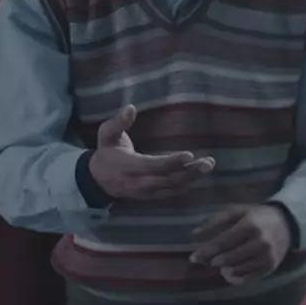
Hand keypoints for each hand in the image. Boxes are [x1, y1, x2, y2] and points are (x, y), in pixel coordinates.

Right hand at [89, 105, 214, 199]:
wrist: (97, 179)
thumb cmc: (107, 151)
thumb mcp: (107, 134)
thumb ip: (118, 122)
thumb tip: (130, 108)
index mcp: (125, 166)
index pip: (151, 166)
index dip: (170, 162)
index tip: (189, 154)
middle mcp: (136, 182)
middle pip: (166, 180)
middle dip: (188, 172)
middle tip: (208, 163)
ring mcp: (144, 192)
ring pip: (171, 188)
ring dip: (192, 178)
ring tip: (208, 165)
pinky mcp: (150, 196)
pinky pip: (170, 193)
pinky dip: (186, 184)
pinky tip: (199, 174)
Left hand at [190, 204, 292, 284]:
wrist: (287, 224)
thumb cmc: (257, 216)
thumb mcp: (238, 211)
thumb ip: (216, 221)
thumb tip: (194, 235)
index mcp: (250, 225)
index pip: (223, 242)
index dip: (206, 251)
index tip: (193, 257)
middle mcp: (261, 241)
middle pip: (228, 258)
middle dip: (213, 261)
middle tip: (207, 261)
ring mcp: (267, 256)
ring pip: (237, 270)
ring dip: (224, 269)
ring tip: (221, 263)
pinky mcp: (271, 267)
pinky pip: (247, 279)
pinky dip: (235, 277)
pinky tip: (230, 271)